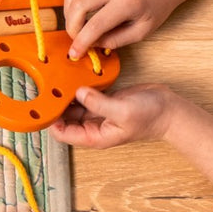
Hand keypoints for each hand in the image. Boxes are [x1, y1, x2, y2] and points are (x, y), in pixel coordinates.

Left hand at [49, 84, 173, 147]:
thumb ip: (98, 103)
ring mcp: (99, 112)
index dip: (51, 121)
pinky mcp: (105, 99)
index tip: (44, 103)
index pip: (63, 133)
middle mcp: (94, 126)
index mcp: (95, 136)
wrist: (169, 110)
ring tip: (56, 78)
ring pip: (74, 105)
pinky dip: (80, 87)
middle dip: (56, 105)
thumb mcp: (123, 111)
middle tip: (46, 86)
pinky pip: (86, 94)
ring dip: (67, 94)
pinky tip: (74, 75)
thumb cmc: (150, 117)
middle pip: (65, 118)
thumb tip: (78, 92)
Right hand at [64, 0, 181, 57]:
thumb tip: (91, 44)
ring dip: (68, 13)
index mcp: (128, 2)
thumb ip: (116, 40)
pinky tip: (80, 12)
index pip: (96, 25)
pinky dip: (72, 0)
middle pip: (78, 5)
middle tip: (76, 39)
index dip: (81, 42)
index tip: (74, 54)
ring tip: (77, 26)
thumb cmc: (158, 4)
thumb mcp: (143, 30)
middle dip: (71, 27)